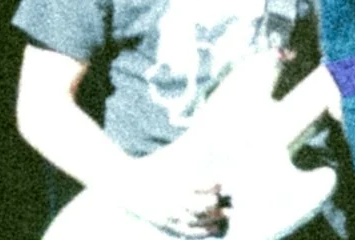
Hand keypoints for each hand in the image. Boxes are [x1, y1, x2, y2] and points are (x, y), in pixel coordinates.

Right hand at [110, 152, 227, 235]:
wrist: (127, 184)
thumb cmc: (156, 164)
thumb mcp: (174, 152)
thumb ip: (194, 141)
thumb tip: (212, 125)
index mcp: (174, 181)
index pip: (196, 186)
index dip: (211, 185)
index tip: (222, 181)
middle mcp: (172, 200)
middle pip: (197, 207)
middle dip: (213, 205)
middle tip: (226, 200)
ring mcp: (169, 214)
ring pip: (193, 221)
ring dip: (211, 219)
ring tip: (226, 213)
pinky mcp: (166, 223)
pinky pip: (185, 230)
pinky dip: (200, 231)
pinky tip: (214, 228)